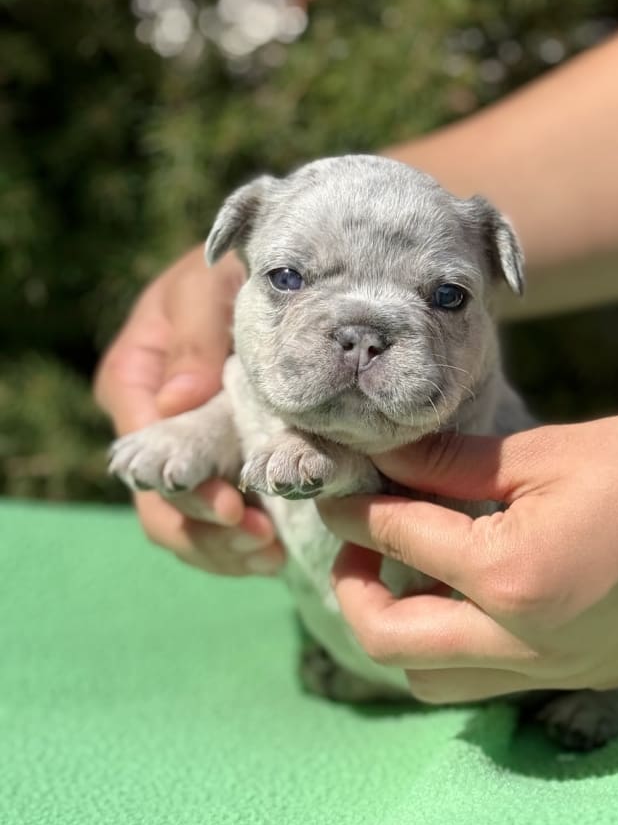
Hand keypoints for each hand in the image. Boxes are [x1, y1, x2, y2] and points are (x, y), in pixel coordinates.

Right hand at [94, 246, 284, 575]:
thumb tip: (177, 403)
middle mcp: (151, 424)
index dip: (184, 489)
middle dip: (205, 528)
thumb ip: (196, 332)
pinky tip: (275, 550)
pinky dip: (239, 542)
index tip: (233, 506)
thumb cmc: (229, 271)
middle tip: (260, 539)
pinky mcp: (218, 464)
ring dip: (223, 547)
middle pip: (159, 501)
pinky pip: (216, 518)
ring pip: (184, 521)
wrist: (267, 276)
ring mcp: (184, 450)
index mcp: (135, 381)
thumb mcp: (209, 285)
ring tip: (270, 554)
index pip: (144, 453)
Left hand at [318, 415, 617, 701]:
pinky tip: (471, 593)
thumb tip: (384, 459)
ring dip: (401, 628)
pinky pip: (486, 680)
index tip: (334, 487)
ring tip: (414, 571)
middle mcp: (524, 643)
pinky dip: (456, 643)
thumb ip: (455, 463)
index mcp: (512, 576)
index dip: (353, 508)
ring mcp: (554, 672)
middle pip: (390, 643)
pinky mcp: (579, 679)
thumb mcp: (549, 451)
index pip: (399, 541)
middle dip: (354, 589)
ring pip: (432, 679)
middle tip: (358, 544)